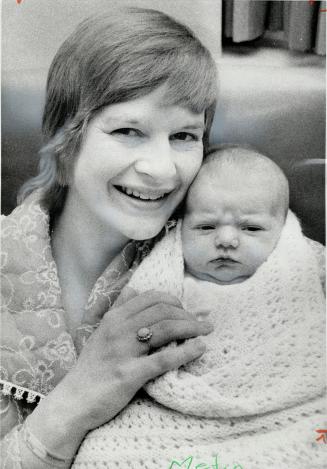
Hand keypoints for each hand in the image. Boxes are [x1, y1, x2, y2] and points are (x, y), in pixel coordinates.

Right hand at [61, 290, 211, 430]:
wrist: (74, 400)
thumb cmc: (92, 367)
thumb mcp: (101, 331)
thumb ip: (119, 309)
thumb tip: (135, 288)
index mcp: (114, 317)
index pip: (151, 297)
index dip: (174, 300)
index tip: (186, 310)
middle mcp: (119, 329)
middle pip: (162, 311)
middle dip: (187, 314)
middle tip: (201, 323)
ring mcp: (124, 350)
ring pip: (166, 329)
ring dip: (192, 328)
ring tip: (206, 331)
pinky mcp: (129, 374)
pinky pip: (163, 359)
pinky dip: (186, 352)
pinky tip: (200, 348)